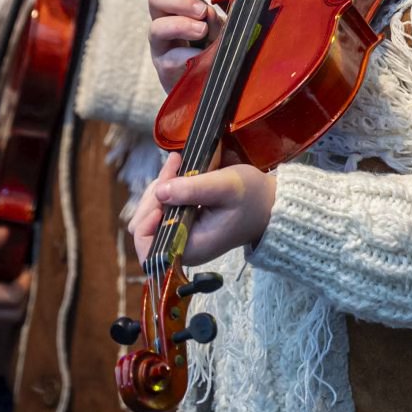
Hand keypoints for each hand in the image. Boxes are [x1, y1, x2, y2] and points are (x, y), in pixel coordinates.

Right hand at [0, 219, 31, 324]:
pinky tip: (2, 291)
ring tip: (14, 284)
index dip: (25, 283)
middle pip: (12, 315)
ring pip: (4, 323)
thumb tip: (5, 235)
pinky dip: (2, 311)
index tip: (26, 268)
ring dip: (14, 305)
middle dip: (23, 296)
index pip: (12, 299)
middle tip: (22, 276)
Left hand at [129, 150, 275, 266]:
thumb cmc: (251, 197)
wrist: (268, 203)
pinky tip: (179, 169)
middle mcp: (181, 246)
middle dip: (155, 194)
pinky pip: (163, 206)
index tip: (161, 196)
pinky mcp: (183, 222)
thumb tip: (160, 192)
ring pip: (151, 212)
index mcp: (191, 248)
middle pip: (144, 225)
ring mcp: (181, 234)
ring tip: (178, 163)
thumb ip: (193, 190)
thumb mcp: (225, 187)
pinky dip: (167, 186)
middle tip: (175, 167)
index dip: (145, 222)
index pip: (148, 249)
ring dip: (161, 185)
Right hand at [146, 0, 222, 91]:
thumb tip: (206, 12)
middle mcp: (161, 23)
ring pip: (157, 28)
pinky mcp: (164, 68)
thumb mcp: (217, 27)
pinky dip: (190, 55)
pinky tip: (203, 58)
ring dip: (182, 26)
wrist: (211, 85)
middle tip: (202, 11)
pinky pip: (172, 58)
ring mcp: (160, 46)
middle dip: (179, 0)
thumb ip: (212, 18)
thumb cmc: (214, 48)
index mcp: (173, 7)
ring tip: (202, 31)